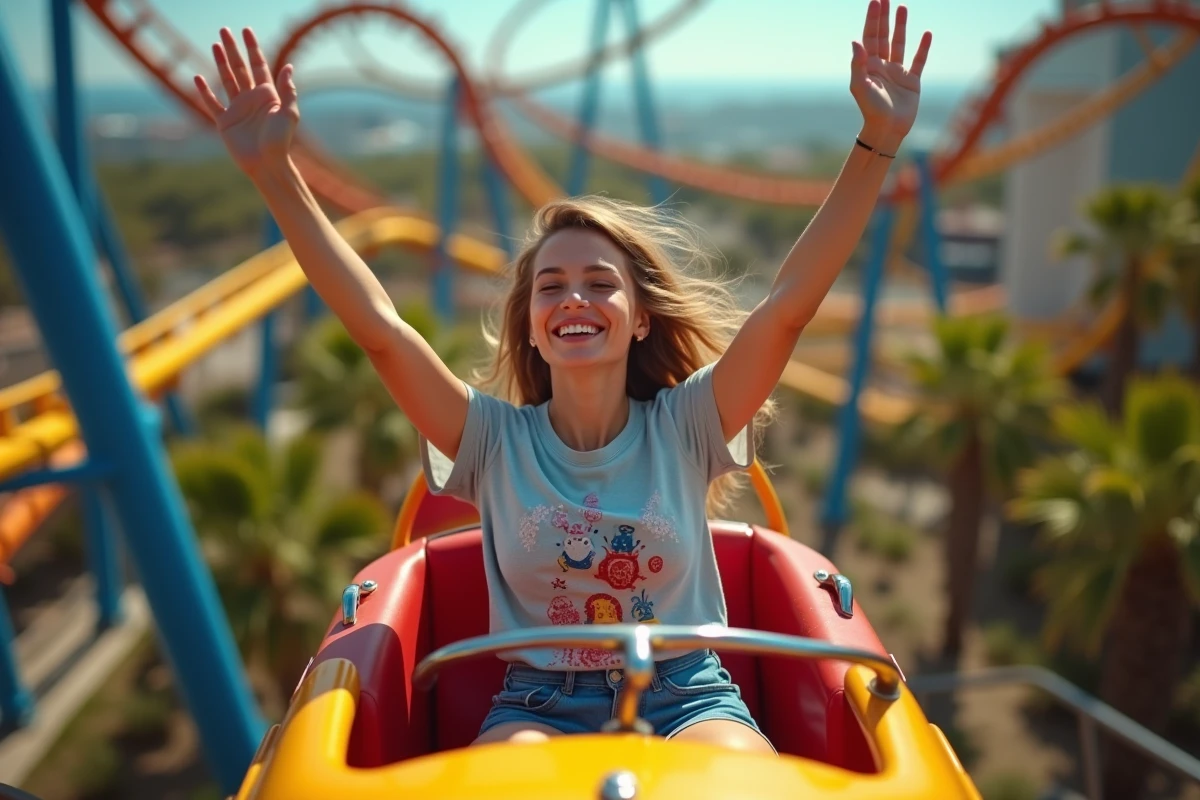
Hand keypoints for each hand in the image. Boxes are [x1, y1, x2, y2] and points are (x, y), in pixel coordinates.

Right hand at [194, 28, 298, 176]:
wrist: (267, 164)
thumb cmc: (280, 141)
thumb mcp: (288, 114)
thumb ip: (287, 90)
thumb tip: (288, 66)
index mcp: (267, 95)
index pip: (259, 65)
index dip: (252, 48)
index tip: (246, 31)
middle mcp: (252, 99)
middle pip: (240, 68)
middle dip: (233, 49)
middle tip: (224, 30)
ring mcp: (237, 109)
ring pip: (226, 80)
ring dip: (220, 63)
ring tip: (215, 45)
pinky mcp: (225, 122)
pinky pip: (212, 103)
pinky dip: (204, 91)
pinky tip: (198, 77)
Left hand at [850, 0, 931, 152]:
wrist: (886, 130)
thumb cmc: (870, 110)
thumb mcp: (860, 86)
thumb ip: (858, 64)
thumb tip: (856, 41)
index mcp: (869, 66)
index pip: (870, 37)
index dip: (873, 19)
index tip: (876, 1)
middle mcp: (882, 66)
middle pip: (883, 36)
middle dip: (884, 17)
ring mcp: (897, 73)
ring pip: (899, 44)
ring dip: (901, 26)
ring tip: (902, 7)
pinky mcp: (912, 82)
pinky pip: (918, 61)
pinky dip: (923, 48)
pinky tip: (926, 33)